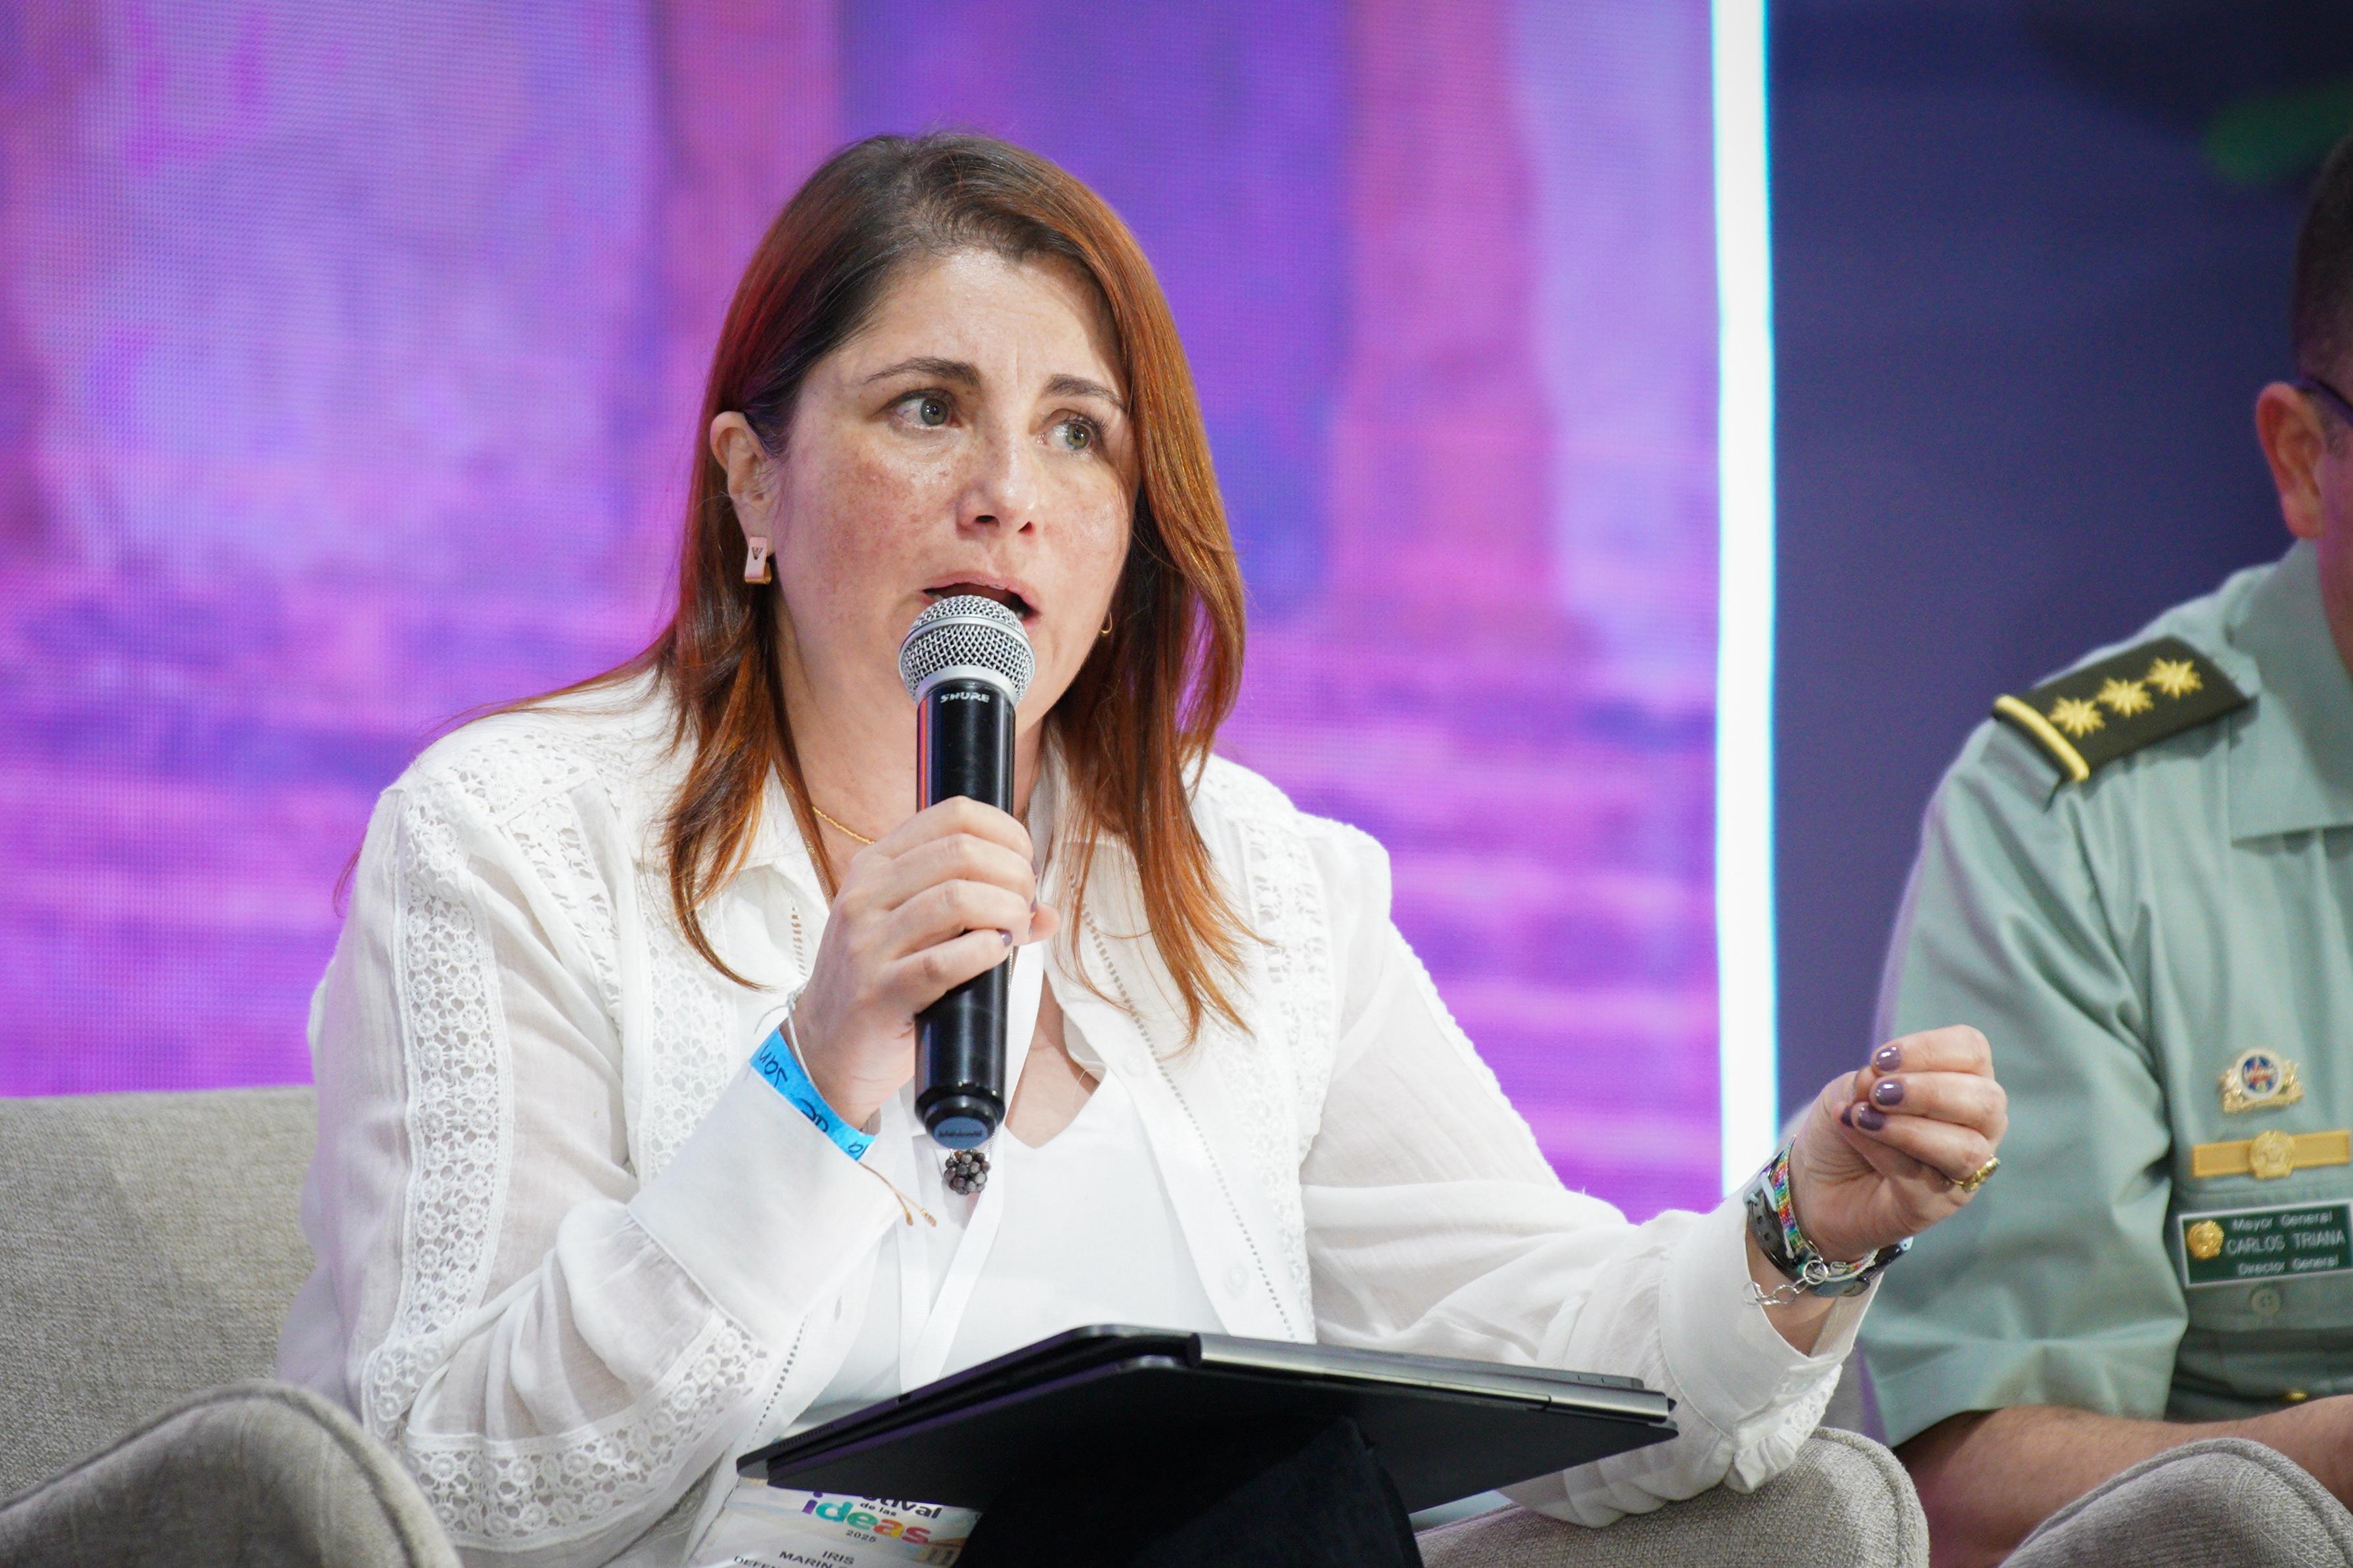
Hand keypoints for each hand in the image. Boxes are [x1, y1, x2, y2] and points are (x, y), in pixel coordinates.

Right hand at [789, 797, 1058, 1126]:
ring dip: (1006, 912)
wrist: (826, 1050)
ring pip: (957, 899)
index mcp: (875, 865)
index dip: (1006, 832)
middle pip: (962, 851)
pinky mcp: (880, 992)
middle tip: (1025, 905)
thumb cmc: (880, 982)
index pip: (953, 814)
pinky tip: (996, 954)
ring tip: (1015, 932)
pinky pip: (945, 961)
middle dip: (1014, 874)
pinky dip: (985, 952)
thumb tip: (1047, 913)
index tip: (1025, 863)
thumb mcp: (915, 931)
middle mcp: (866, 894)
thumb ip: (976, 910)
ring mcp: (868, 943)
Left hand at [1787, 1026, 2006, 1262]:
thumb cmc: (1850, 1122)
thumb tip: (1881, 1083)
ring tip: (1862, 1117)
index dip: (1930, 1049)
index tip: (1879, 1059)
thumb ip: (1872, 1081)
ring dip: (1909, 1127)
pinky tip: (1856, 1135)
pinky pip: (1923, 1179)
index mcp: (1964, 1083)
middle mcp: (1977, 1127)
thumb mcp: (1853, 1088)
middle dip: (1928, 1091)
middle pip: (1986, 1101)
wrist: (1815, 1178)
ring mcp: (1963, 1171)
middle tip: (1877, 1093)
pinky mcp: (1937, 1206)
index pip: (1973, 1052)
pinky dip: (1883, 1151)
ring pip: (1966, 1148)